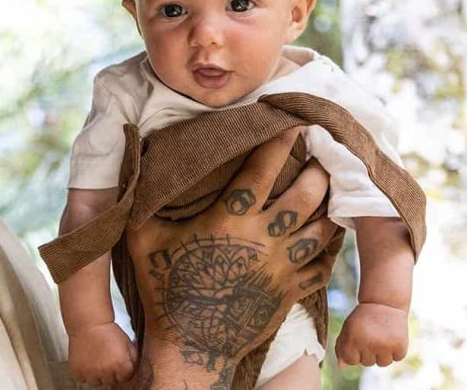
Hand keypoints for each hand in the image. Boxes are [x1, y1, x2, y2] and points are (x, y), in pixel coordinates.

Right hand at [68, 322, 136, 386]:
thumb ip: (133, 359)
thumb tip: (132, 370)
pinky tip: (87, 361)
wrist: (88, 323)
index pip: (125, 378)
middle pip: (111, 381)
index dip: (122, 369)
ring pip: (97, 382)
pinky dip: (84, 372)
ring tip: (96, 359)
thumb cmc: (107, 331)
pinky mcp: (78, 372)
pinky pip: (83, 379)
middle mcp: (106, 371)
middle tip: (106, 358)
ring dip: (97, 374)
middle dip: (110, 372)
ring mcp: (91, 373)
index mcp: (121, 365)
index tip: (118, 362)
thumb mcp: (127, 342)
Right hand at [119, 129, 339, 388]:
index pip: (262, 169)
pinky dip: (329, 245)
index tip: (292, 121)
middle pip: (306, 194)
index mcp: (229, 220)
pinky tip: (329, 230)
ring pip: (322, 227)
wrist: (190, 346)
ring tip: (331, 186)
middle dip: (317, 170)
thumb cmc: (162, 287)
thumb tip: (134, 156)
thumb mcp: (142, 237)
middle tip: (321, 153)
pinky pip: (322, 264)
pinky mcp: (290, 292)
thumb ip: (142, 197)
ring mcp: (281, 268)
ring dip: (328, 204)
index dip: (279, 141)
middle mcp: (263, 240)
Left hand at [336, 302, 408, 367]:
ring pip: (382, 363)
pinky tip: (391, 336)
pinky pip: (396, 358)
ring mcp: (385, 346)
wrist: (384, 302)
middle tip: (371, 335)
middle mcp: (368, 343)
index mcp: (352, 338)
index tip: (357, 340)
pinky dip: (395, 350)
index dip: (354, 352)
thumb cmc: (363, 318)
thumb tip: (341, 367)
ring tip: (381, 336)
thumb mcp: (348, 328)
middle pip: (366, 363)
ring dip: (382, 353)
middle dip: (367, 351)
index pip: (350, 360)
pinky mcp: (400, 346)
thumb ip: (341, 348)